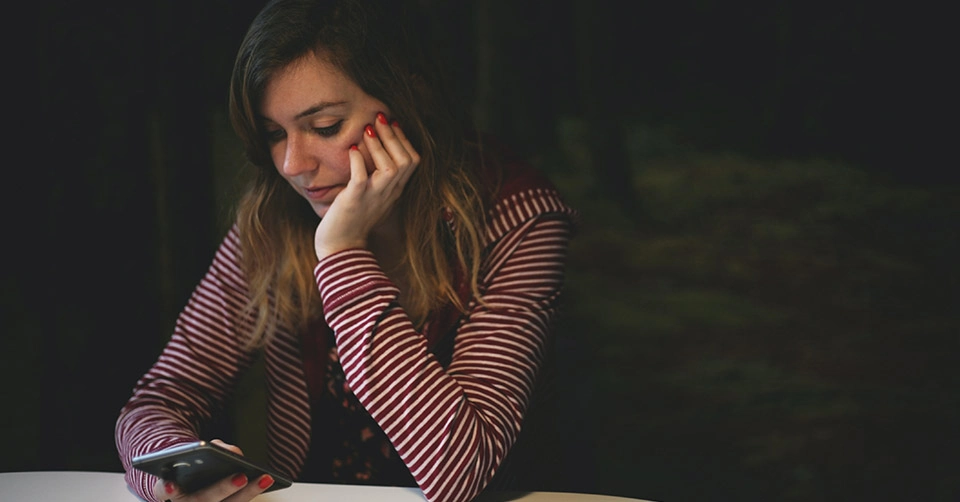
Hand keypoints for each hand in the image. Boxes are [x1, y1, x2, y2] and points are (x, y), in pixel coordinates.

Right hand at [151, 439, 274, 501]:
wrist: (187, 479)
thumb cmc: (189, 464)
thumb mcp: (192, 453)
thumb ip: (211, 449)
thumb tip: (234, 453)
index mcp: (168, 490)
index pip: (164, 490)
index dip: (168, 488)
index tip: (172, 485)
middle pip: (204, 499)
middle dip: (223, 488)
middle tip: (241, 476)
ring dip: (247, 493)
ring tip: (265, 477)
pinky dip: (250, 492)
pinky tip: (264, 480)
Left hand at [314, 113, 419, 260]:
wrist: (341, 248)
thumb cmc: (353, 220)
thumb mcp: (373, 197)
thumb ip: (378, 178)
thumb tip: (371, 151)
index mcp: (395, 191)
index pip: (413, 161)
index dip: (404, 140)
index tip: (393, 123)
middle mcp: (389, 193)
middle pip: (406, 160)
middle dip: (394, 135)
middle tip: (380, 117)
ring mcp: (373, 197)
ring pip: (391, 167)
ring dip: (379, 145)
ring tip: (367, 129)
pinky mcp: (355, 200)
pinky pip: (361, 178)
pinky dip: (358, 161)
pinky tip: (352, 150)